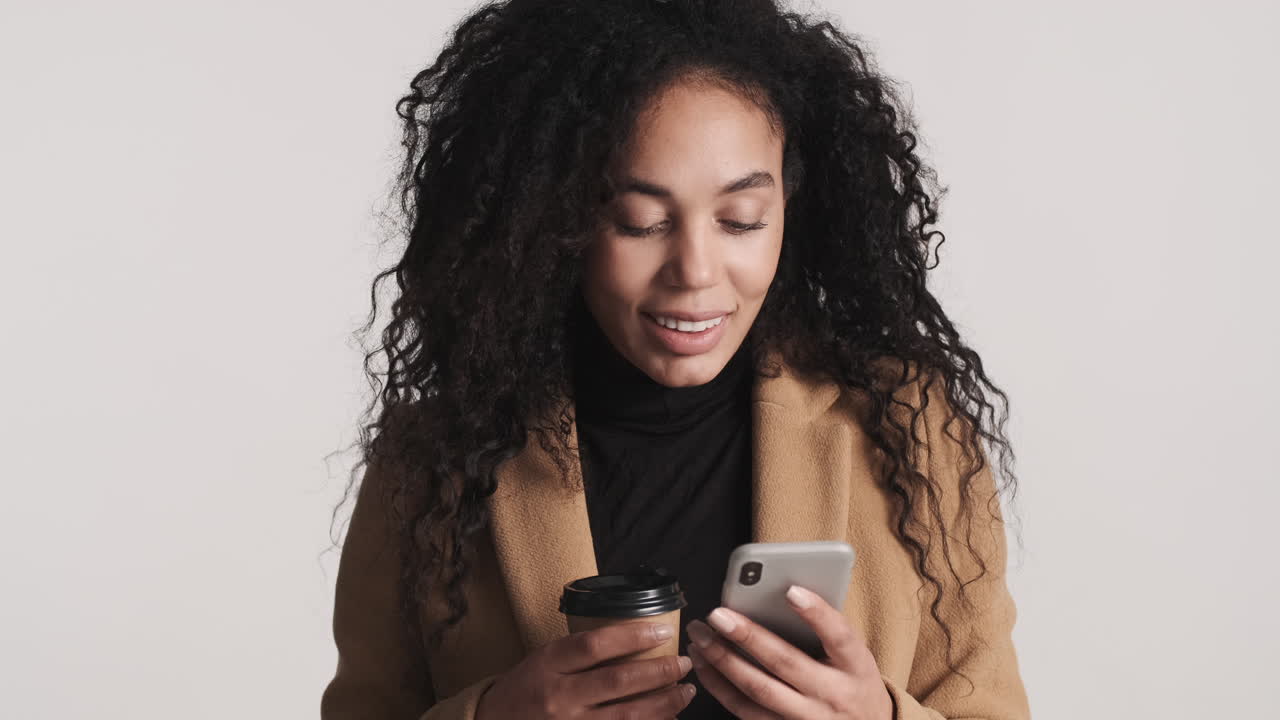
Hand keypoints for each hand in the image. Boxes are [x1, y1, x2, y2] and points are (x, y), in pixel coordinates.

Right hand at [475, 620, 695, 718]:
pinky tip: (667, 718)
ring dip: (663, 703)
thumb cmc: (527, 686)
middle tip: (684, 663)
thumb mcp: (545, 657)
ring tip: (685, 691)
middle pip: (618, 681)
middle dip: (659, 672)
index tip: (663, 632)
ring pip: (627, 715)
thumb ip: (581, 650)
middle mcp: (560, 696)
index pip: (595, 645)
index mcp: (550, 664)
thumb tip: (636, 638)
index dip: (633, 637)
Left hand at [684, 585, 892, 719]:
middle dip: (747, 636)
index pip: (839, 635)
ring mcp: (807, 718)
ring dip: (723, 662)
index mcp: (855, 666)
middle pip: (786, 663)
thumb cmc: (853, 681)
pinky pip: (745, 712)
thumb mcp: (854, 655)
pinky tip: (704, 665)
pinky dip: (720, 687)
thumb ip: (825, 629)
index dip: (816, 613)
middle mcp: (832, 694)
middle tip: (717, 614)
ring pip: (758, 691)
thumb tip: (779, 593)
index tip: (791, 590)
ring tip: (700, 637)